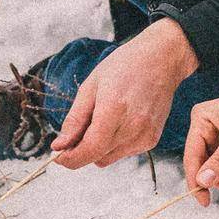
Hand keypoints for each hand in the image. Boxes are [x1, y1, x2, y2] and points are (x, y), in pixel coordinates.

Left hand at [51, 19, 198, 168]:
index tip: (57, 155)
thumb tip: (59, 146)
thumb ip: (74, 120)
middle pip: (96, 157)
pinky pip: (122, 152)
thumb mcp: (91, 86)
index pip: (89, 150)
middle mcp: (133, 127)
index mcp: (114, 109)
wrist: (161, 60)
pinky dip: (113, 143)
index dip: (69, 158)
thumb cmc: (125, 66)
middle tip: (80, 127)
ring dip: (98, 147)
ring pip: (107, 158)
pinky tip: (119, 121)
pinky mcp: (151, 140)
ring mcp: (145, 135)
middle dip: (81, 149)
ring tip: (103, 119)